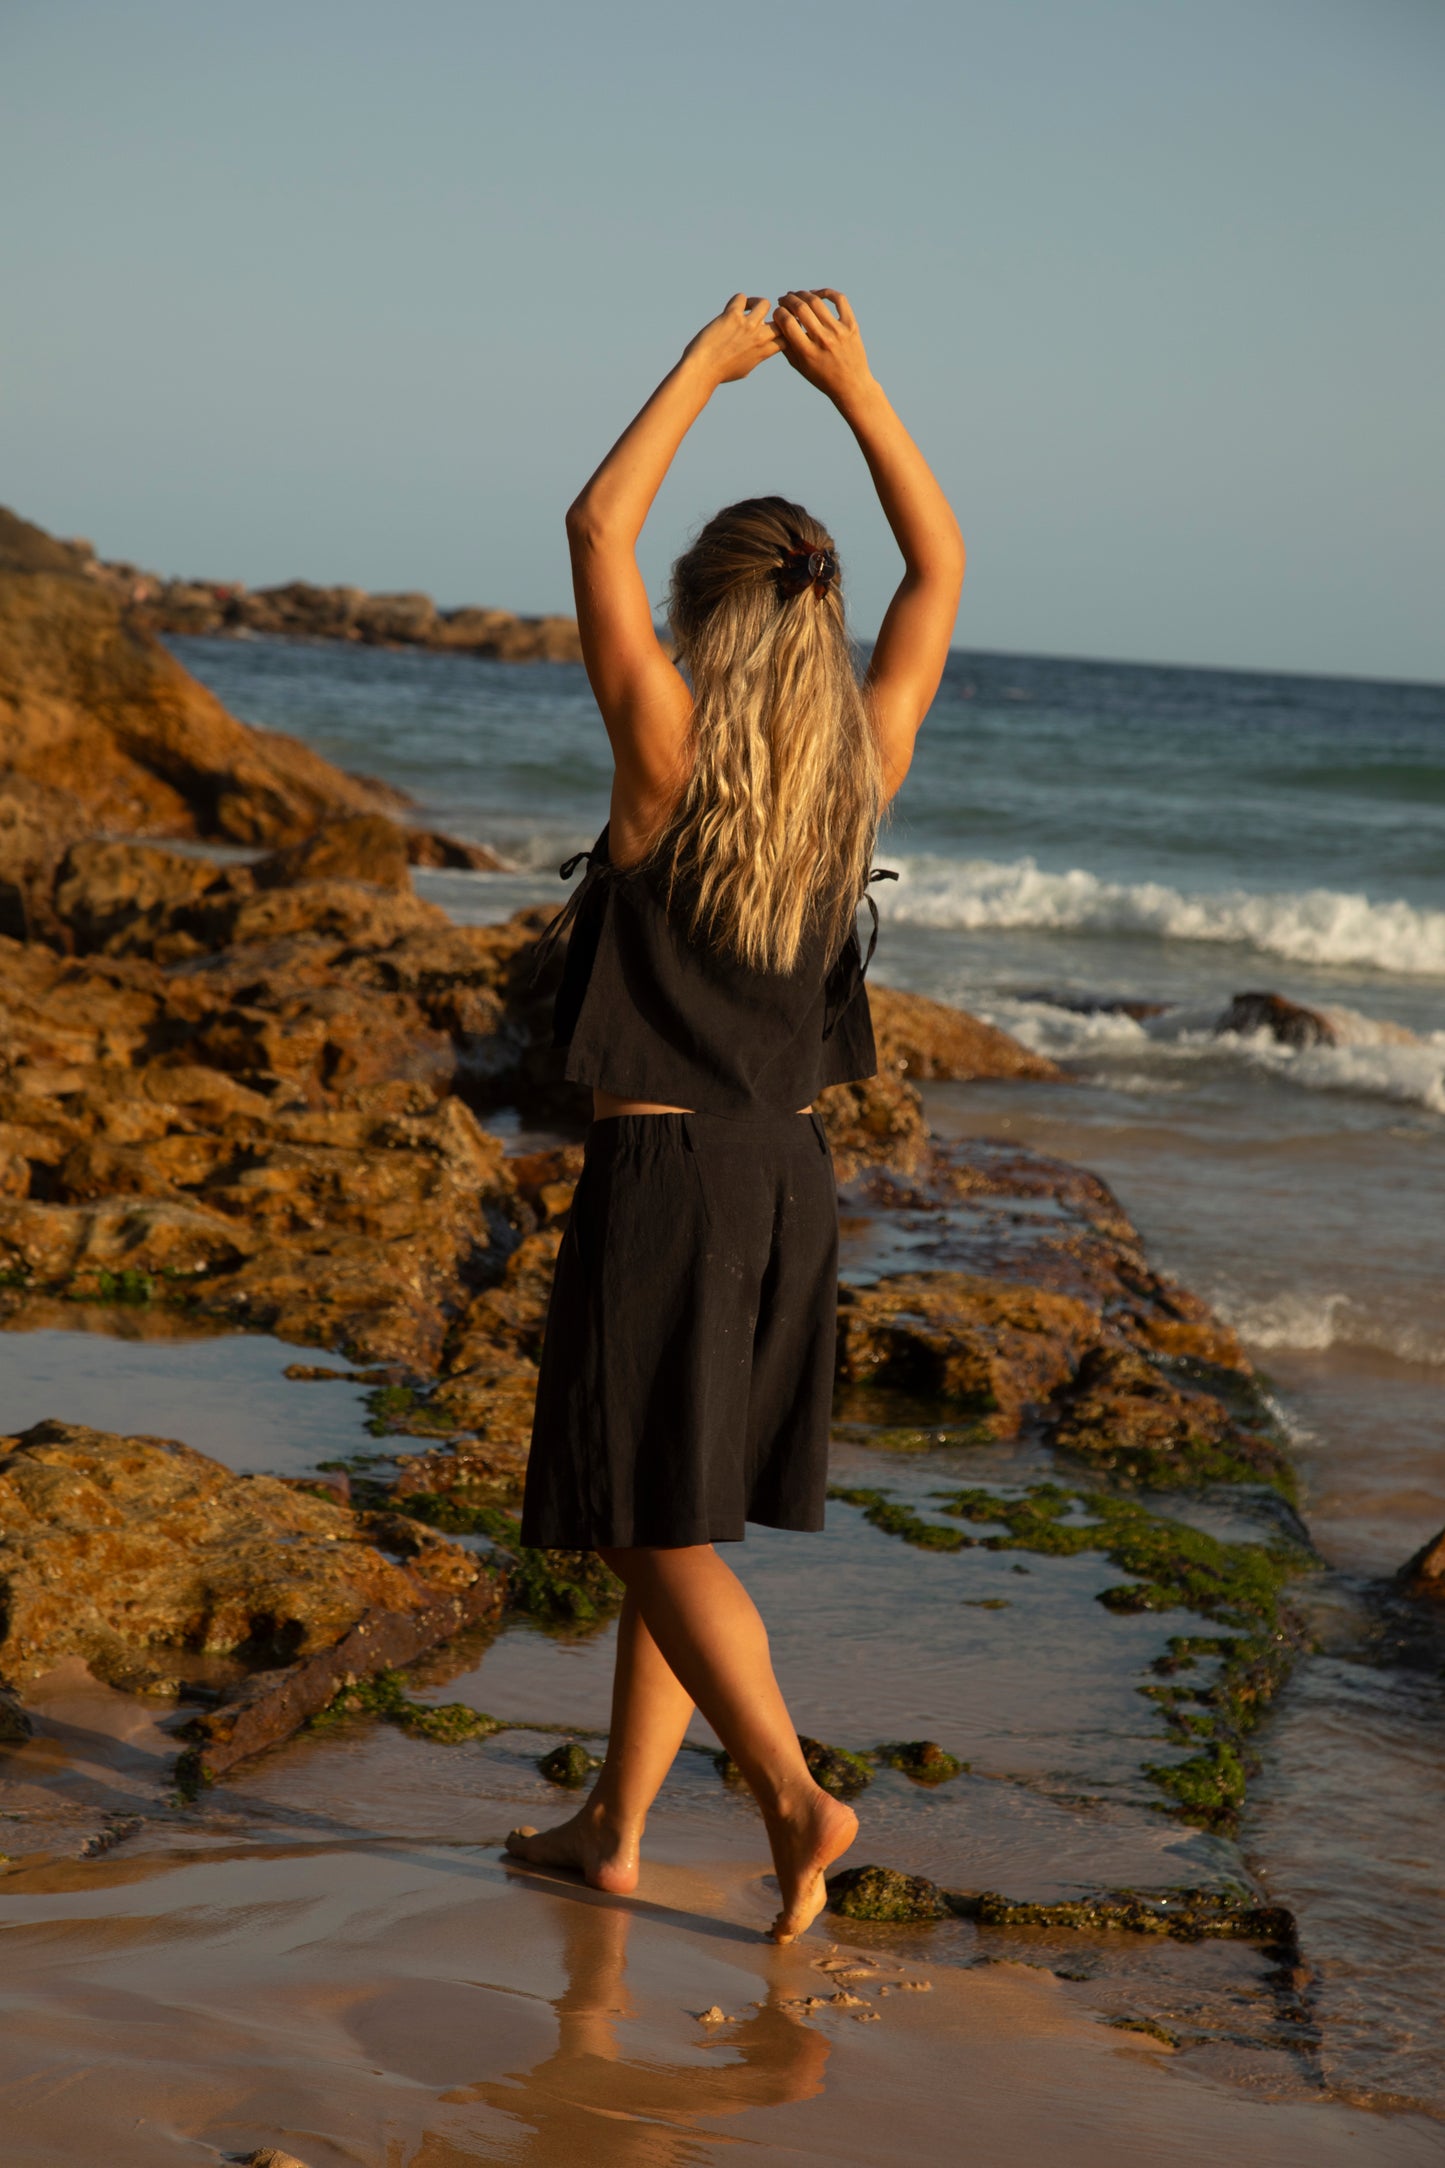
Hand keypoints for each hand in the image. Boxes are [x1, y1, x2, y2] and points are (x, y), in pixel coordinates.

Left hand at [681, 294, 780, 385]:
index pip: (787, 337)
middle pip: (781, 320)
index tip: (773, 330)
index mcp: (764, 352)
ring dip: (756, 304)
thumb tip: (760, 350)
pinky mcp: (732, 316)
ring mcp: (747, 325)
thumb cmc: (720, 373)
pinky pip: (741, 298)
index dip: (782, 331)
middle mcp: (759, 337)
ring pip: (764, 303)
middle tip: (762, 317)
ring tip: (748, 308)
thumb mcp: (745, 369)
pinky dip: (738, 301)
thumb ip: (756, 357)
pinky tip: (732, 309)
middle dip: (774, 316)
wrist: (702, 371)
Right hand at [773, 290, 873, 404]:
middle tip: (783, 299)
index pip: (787, 322)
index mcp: (807, 352)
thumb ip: (786, 345)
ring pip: (816, 301)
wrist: (852, 385)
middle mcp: (823, 340)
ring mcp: (838, 331)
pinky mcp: (851, 325)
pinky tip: (817, 294)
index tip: (777, 312)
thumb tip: (776, 323)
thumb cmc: (822, 377)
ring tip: (797, 295)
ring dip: (803, 294)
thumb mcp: (800, 366)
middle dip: (788, 300)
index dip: (778, 312)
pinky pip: (839, 300)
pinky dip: (826, 292)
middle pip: (800, 308)